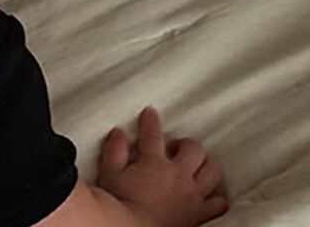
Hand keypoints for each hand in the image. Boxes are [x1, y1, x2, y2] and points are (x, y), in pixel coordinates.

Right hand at [97, 107, 227, 226]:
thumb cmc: (119, 203)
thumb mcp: (109, 173)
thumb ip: (114, 151)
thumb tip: (119, 133)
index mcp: (154, 163)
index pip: (153, 134)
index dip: (151, 121)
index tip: (150, 113)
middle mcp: (178, 176)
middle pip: (194, 149)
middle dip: (186, 144)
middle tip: (174, 148)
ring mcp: (192, 195)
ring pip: (212, 172)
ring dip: (205, 165)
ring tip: (195, 166)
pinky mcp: (199, 214)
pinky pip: (218, 203)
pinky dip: (216, 197)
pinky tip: (209, 194)